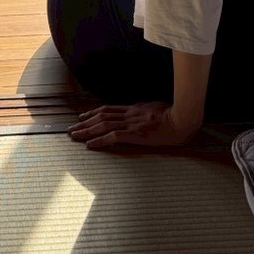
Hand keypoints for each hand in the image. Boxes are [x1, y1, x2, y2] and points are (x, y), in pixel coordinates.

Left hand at [68, 102, 199, 149]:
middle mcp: (129, 114)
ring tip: (74, 136)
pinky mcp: (135, 134)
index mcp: (134, 109)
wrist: (182, 119)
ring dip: (86, 131)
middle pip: (101, 116)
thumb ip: (144, 109)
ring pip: (103, 125)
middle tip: (71, 129)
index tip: (82, 117)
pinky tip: (90, 145)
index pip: (108, 110)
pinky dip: (99, 141)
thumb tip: (138, 110)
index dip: (93, 113)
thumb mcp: (156, 108)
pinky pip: (112, 137)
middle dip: (84, 123)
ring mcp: (131, 124)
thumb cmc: (173, 114)